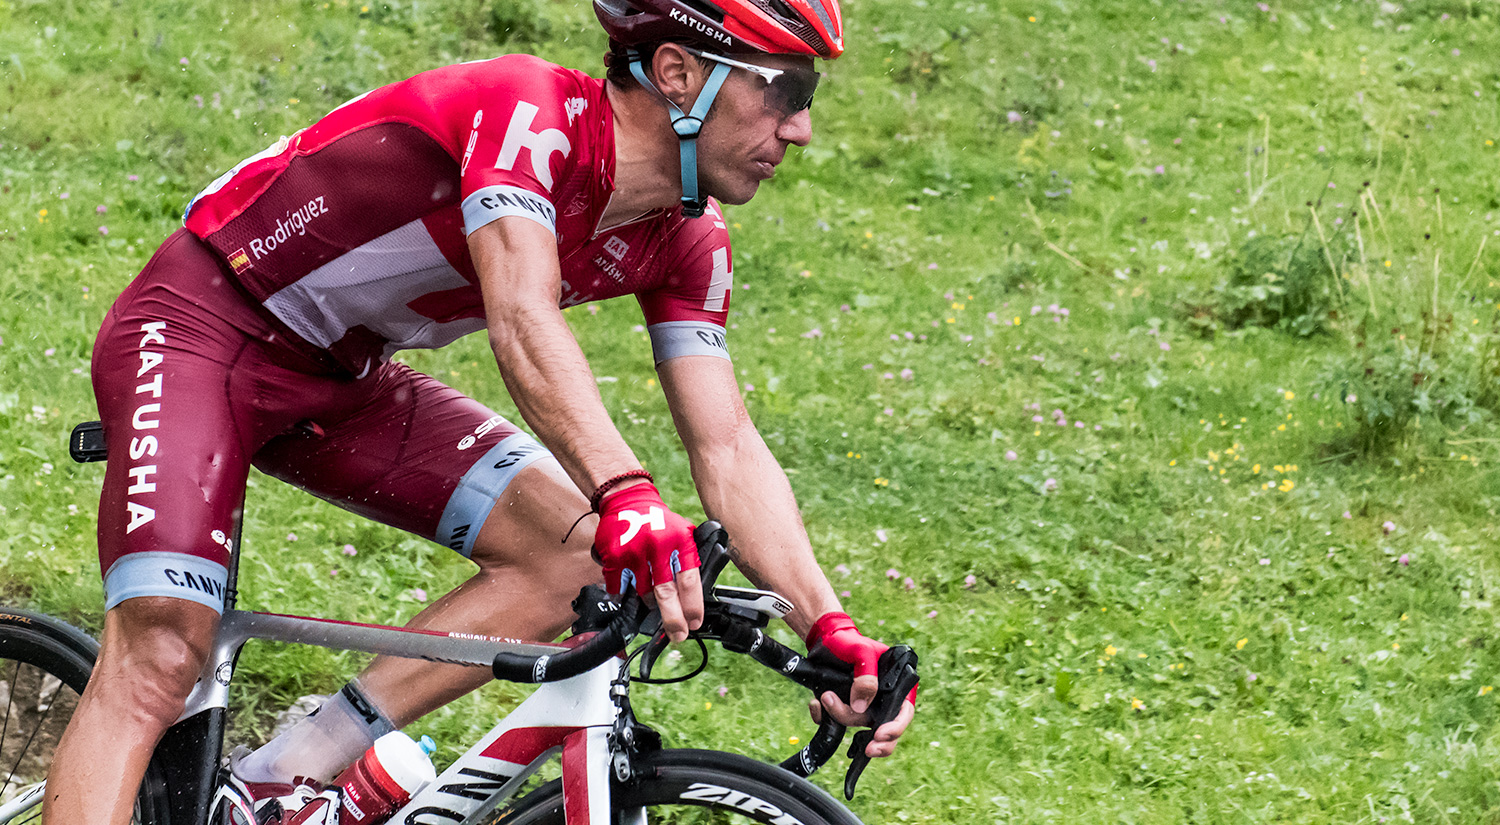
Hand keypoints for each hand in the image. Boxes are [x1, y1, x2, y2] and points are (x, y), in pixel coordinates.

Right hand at [592, 482, 702, 641]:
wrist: (627, 500)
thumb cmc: (658, 522)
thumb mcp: (682, 535)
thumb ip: (687, 562)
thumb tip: (692, 602)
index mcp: (680, 542)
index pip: (689, 581)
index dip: (692, 606)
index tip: (694, 623)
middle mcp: (658, 547)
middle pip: (667, 593)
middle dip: (673, 620)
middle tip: (678, 635)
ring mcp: (635, 552)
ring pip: (644, 593)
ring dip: (649, 603)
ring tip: (653, 601)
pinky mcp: (615, 556)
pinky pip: (620, 588)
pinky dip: (624, 594)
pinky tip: (628, 589)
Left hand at [805, 612, 916, 758]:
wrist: (824, 639)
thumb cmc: (848, 641)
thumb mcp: (861, 652)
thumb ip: (866, 676)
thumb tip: (861, 707)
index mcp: (895, 684)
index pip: (904, 711)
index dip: (896, 727)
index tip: (880, 734)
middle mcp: (881, 698)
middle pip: (884, 728)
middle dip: (877, 742)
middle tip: (867, 748)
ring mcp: (862, 705)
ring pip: (857, 725)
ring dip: (840, 715)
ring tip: (826, 698)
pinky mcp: (843, 708)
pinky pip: (836, 724)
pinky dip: (824, 718)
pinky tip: (816, 704)